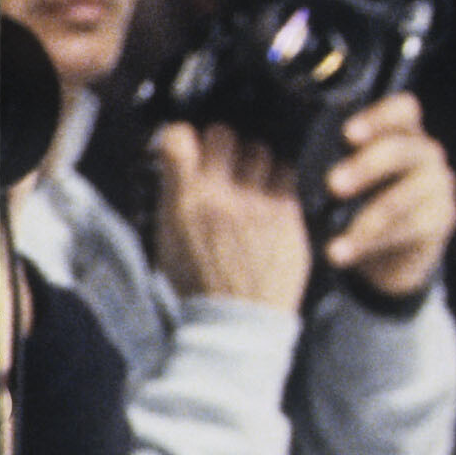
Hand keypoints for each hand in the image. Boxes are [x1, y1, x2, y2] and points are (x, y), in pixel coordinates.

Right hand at [153, 120, 311, 312]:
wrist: (237, 321)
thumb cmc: (199, 285)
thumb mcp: (168, 240)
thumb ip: (174, 199)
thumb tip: (176, 169)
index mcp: (185, 202)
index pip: (178, 138)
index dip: (183, 135)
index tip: (188, 143)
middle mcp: (221, 196)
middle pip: (224, 134)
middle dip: (223, 142)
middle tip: (225, 157)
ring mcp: (257, 203)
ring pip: (261, 150)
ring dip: (255, 160)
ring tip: (253, 178)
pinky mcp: (287, 213)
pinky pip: (287, 175)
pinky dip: (279, 180)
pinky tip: (272, 194)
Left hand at [318, 91, 455, 298]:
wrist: (393, 250)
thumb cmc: (361, 199)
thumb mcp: (347, 173)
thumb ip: (330, 159)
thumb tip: (281, 156)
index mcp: (402, 131)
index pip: (403, 110)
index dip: (377, 118)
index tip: (347, 135)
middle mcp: (426, 153)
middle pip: (400, 150)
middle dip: (364, 167)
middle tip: (333, 185)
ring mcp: (438, 185)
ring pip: (402, 197)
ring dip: (366, 218)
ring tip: (332, 241)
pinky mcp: (442, 218)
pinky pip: (406, 229)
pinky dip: (369, 243)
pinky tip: (342, 252)